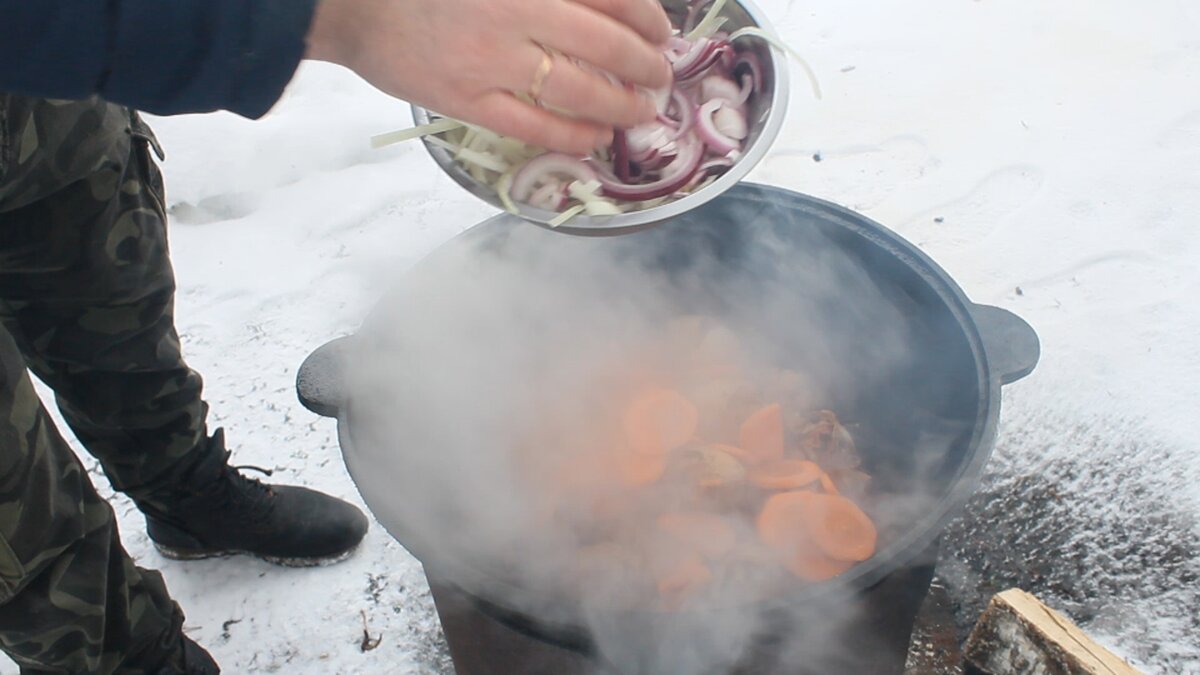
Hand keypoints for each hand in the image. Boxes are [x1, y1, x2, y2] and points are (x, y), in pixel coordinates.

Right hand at [306, 0, 673, 154]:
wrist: (351, 4)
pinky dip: (574, 135)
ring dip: (623, 103)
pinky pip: (536, 127)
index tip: (662, 30)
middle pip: (607, 43)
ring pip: (579, 89)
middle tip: (661, 76)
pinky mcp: (467, 100)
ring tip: (642, 110)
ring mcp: (492, 61)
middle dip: (646, 64)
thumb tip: (601, 2)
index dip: (647, 16)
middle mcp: (516, 12)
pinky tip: (598, 137)